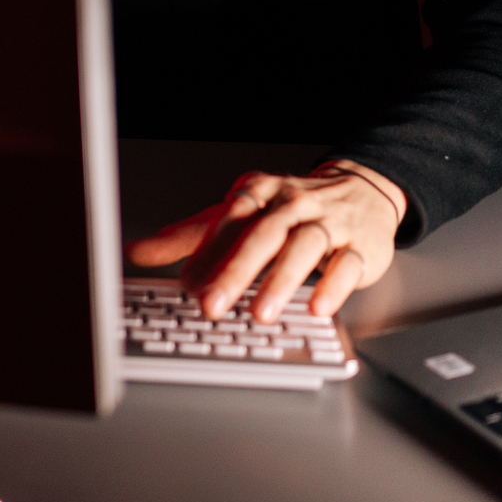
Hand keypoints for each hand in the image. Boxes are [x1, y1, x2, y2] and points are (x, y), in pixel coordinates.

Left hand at [126, 161, 404, 322]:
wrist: (362, 188)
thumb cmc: (290, 207)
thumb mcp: (239, 213)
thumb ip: (191, 236)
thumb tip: (138, 251)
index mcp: (257, 193)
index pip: (229, 220)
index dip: (207, 252)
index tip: (187, 285)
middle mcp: (291, 205)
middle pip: (262, 235)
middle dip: (236, 270)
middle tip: (213, 305)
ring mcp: (328, 224)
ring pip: (304, 247)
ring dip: (282, 281)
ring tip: (260, 312)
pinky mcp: (360, 247)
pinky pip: (347, 265)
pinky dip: (334, 286)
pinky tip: (319, 308)